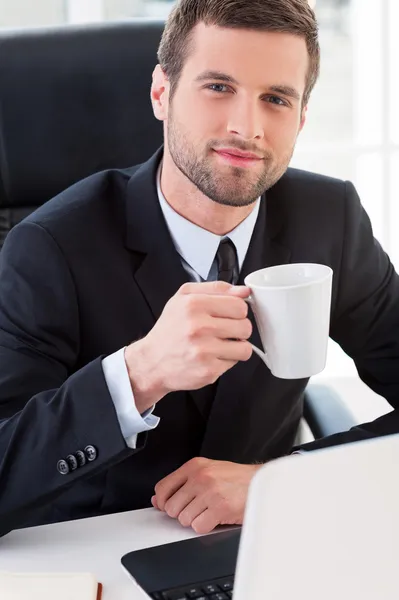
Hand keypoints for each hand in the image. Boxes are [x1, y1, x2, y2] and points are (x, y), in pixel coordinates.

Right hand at [125, 281, 252, 412]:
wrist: (152, 361)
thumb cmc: (170, 330)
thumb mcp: (184, 297)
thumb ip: (217, 289)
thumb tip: (244, 291)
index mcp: (193, 304)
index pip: (239, 305)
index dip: (238, 310)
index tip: (229, 314)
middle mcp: (198, 327)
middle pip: (245, 326)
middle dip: (238, 329)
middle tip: (222, 331)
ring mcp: (204, 351)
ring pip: (245, 347)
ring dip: (235, 347)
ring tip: (218, 344)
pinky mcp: (208, 370)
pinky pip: (234, 363)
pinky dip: (225, 360)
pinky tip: (211, 356)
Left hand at [152, 457, 260, 533]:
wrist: (260, 482)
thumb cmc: (235, 478)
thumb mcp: (207, 471)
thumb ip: (181, 483)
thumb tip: (158, 499)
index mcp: (194, 466)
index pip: (163, 488)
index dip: (164, 502)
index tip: (171, 505)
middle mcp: (200, 477)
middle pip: (171, 507)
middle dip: (182, 512)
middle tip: (198, 507)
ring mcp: (210, 492)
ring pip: (184, 519)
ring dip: (196, 520)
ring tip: (209, 510)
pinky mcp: (220, 508)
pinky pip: (199, 527)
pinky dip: (206, 526)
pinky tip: (215, 516)